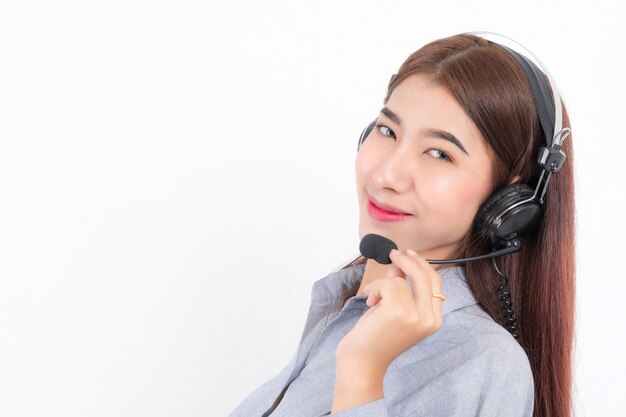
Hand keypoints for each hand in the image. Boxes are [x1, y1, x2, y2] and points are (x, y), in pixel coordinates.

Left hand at [336, 249, 443, 369]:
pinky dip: (374, 288)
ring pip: (399, 280)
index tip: (408, 254)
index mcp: (433, 320)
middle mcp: (428, 319)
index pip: (436, 283)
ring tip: (373, 300)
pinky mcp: (397, 312)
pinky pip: (387, 284)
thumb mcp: (394, 309)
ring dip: (381, 285)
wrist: (363, 362)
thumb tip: (399, 265)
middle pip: (425, 275)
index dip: (422, 265)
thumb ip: (401, 287)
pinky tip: (369, 302)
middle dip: (407, 261)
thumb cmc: (377, 338)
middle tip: (392, 254)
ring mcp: (414, 316)